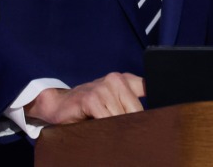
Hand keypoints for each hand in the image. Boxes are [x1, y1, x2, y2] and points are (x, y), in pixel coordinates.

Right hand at [24, 71, 144, 125]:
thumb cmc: (88, 107)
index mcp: (125, 79)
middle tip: (126, 134)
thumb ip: (130, 104)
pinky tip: (99, 129)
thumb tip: (151, 119)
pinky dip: (105, 128)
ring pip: (122, 116)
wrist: (59, 105)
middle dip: (132, 124)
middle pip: (137, 109)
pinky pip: (107, 119)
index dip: (150, 107)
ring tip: (109, 132)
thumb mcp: (114, 102)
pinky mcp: (91, 98)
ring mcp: (103, 87)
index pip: (148, 88)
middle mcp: (116, 79)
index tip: (153, 120)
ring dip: (117, 129)